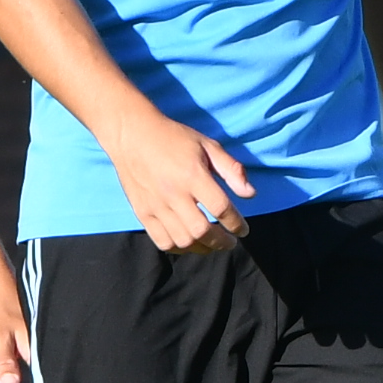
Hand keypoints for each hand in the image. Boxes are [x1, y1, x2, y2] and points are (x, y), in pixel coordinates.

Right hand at [109, 119, 252, 255]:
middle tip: (231, 242)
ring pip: (183, 240)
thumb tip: (250, 194)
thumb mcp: (208, 145)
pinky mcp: (141, 212)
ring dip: (203, 247)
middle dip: (222, 241)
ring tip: (213, 244)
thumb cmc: (174, 139)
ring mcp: (155, 205)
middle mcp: (173, 193)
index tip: (244, 230)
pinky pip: (162, 240)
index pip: (221, 208)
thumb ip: (231, 169)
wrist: (132, 135)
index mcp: (192, 175)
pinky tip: (190, 243)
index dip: (236, 223)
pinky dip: (179, 248)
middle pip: (202, 230)